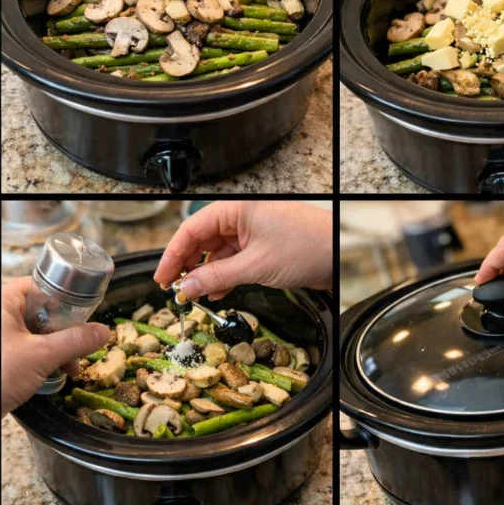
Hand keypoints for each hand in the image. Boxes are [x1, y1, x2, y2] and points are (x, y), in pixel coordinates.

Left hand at [1, 277, 109, 417]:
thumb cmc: (0, 373)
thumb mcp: (42, 355)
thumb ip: (75, 341)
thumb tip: (104, 332)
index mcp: (4, 301)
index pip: (40, 287)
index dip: (64, 300)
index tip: (82, 318)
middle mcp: (0, 315)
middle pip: (41, 312)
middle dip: (64, 333)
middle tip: (79, 350)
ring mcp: (1, 337)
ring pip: (36, 333)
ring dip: (57, 350)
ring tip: (69, 369)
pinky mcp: (1, 356)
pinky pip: (27, 349)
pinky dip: (42, 359)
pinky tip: (54, 374)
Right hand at [153, 200, 331, 299]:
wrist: (341, 255)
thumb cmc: (308, 247)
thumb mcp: (255, 266)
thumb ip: (217, 277)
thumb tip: (188, 286)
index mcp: (237, 209)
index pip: (192, 229)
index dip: (172, 255)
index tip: (162, 277)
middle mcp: (243, 217)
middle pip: (202, 241)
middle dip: (188, 266)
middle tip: (175, 289)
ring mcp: (253, 232)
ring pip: (218, 253)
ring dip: (206, 274)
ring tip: (195, 295)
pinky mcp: (263, 247)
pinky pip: (234, 260)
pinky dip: (224, 276)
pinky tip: (216, 292)